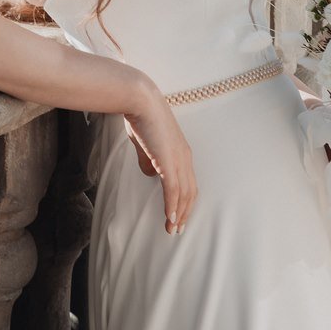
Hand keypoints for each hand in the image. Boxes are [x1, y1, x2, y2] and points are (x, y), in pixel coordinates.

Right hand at [124, 82, 197, 236]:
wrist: (140, 100)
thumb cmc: (141, 116)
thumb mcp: (146, 143)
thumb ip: (149, 160)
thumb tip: (150, 174)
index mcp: (182, 153)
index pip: (188, 183)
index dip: (184, 201)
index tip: (178, 216)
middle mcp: (185, 158)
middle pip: (190, 192)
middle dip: (184, 213)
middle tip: (177, 229)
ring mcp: (178, 160)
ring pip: (183, 194)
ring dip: (178, 214)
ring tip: (172, 229)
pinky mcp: (168, 161)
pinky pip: (173, 189)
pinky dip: (172, 206)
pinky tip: (169, 218)